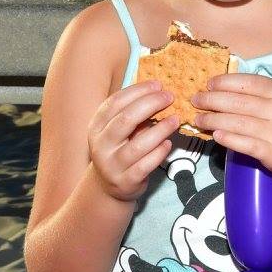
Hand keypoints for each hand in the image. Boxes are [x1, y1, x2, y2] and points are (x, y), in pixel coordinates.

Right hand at [87, 79, 180, 201]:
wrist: (110, 186)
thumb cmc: (120, 149)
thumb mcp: (119, 130)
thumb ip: (133, 113)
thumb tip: (159, 91)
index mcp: (96, 126)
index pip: (114, 102)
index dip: (138, 91)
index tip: (158, 85)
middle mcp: (100, 145)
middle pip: (126, 120)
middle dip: (151, 104)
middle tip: (170, 97)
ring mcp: (111, 165)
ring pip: (138, 145)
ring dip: (161, 129)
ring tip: (175, 120)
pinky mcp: (125, 181)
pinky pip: (145, 165)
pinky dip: (159, 152)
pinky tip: (168, 143)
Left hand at [192, 72, 271, 177]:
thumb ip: (257, 95)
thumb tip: (220, 89)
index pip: (248, 83)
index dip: (225, 82)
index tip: (208, 84)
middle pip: (239, 102)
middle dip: (212, 100)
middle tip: (196, 101)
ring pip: (238, 123)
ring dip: (213, 120)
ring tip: (198, 120)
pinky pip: (244, 143)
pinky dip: (227, 138)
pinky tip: (215, 135)